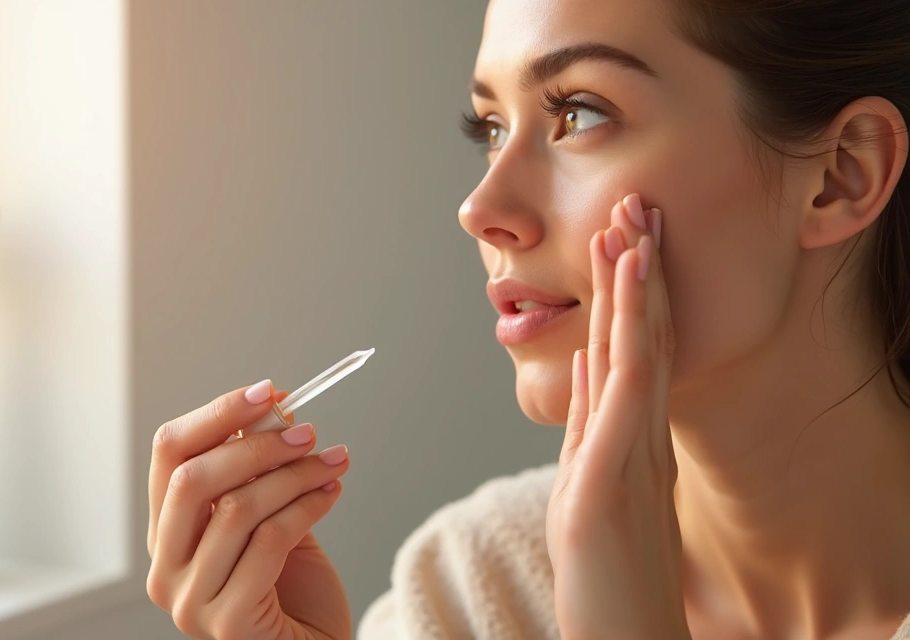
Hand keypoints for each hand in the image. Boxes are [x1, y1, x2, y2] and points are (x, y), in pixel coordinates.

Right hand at [147, 381, 352, 639]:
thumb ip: (256, 473)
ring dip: (294, 475)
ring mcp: (191, 601)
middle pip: (191, 479)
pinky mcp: (228, 624)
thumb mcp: (267, 518)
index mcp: (166, 534)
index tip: (267, 391)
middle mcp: (165, 568)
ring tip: (332, 462)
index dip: (217, 415)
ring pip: (236, 508)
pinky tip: (331, 492)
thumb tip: (270, 405)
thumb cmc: (292, 591)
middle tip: (306, 431)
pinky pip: (270, 542)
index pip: (168, 455)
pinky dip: (308, 506)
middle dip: (256, 445)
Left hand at [545, 194, 689, 639]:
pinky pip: (623, 403)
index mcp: (630, 438)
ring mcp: (629, 459)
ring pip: (636, 356)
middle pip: (640, 338)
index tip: (621, 235)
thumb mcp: (591, 484)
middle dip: (634, 269)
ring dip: (632, 289)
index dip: (627, 290)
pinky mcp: (609, 486)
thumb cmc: (608, 575)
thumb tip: (586, 369)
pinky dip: (627, 346)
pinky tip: (625, 303)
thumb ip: (592, 426)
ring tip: (630, 228)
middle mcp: (638, 439)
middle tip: (635, 203)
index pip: (630, 348)